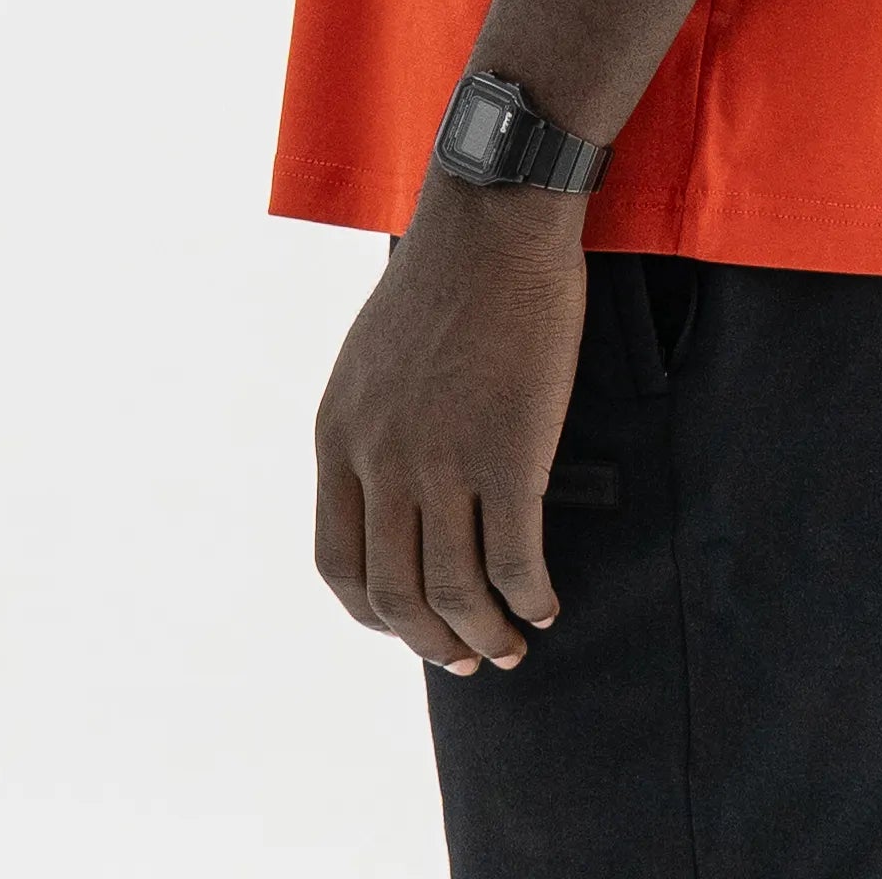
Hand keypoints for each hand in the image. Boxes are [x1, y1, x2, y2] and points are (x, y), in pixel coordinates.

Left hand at [313, 174, 586, 673]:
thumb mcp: (370, 359)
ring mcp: (441, 460)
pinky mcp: (507, 454)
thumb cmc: (444, 278)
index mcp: (336, 436)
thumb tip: (387, 493)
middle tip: (466, 658)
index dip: (374, 613)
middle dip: (431, 642)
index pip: (337, 564)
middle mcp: (378, 460)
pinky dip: (530, 597)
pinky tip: (545, 602)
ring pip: (454, 593)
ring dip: (484, 635)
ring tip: (511, 644)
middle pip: (394, 595)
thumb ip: (369, 428)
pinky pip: (514, 561)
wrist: (494, 222)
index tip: (410, 627)